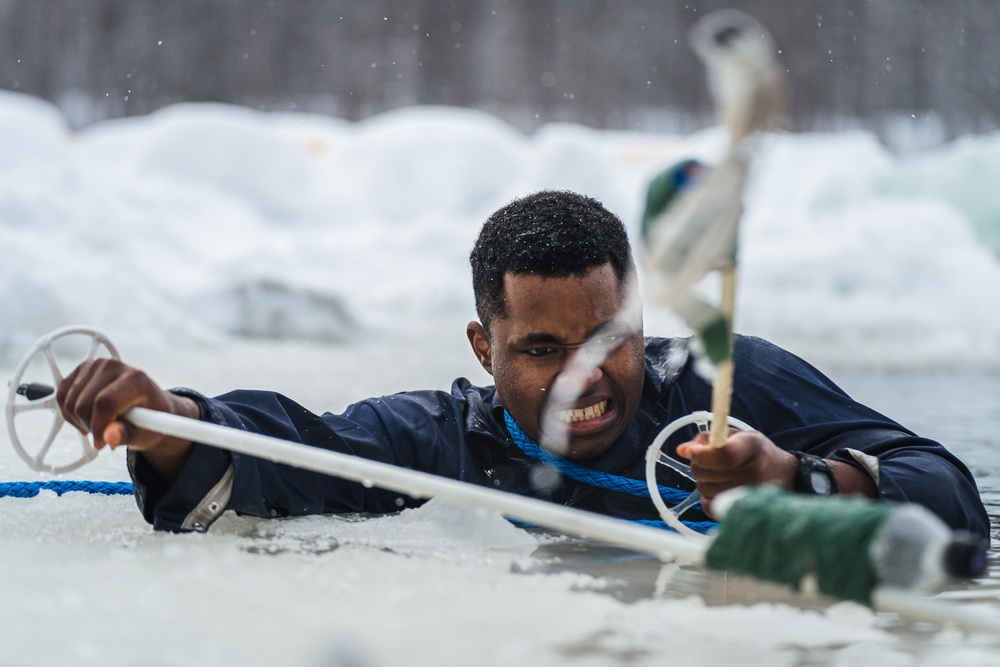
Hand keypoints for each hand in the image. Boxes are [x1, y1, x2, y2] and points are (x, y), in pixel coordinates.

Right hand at [57, 358, 197, 480]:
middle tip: (104, 435)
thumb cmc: (149, 419)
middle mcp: (114, 365)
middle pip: (84, 403)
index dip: (99, 426)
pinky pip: (62, 395)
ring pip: (70, 402)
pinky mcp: (82, 369)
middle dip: (91, 426)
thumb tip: (109, 437)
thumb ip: (126, 436)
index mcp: (136, 378)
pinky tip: (87, 417)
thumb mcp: (144, 434)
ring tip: (99, 425)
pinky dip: (70, 413)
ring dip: (80, 421)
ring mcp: (96, 365)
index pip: (105, 402)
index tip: (103, 443)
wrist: (148, 405)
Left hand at [675, 429, 796, 516]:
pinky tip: (720, 488)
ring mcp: (748, 496)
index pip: (723, 455)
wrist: (783, 475)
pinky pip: (707, 504)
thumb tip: (682, 450)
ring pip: (702, 487)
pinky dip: (707, 496)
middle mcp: (753, 473)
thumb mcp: (736, 435)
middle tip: (709, 461)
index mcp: (752, 447)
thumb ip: (707, 439)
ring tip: (719, 475)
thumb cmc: (755, 452)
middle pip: (704, 472)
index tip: (692, 451)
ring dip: (703, 480)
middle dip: (698, 464)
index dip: (702, 454)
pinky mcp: (741, 511)